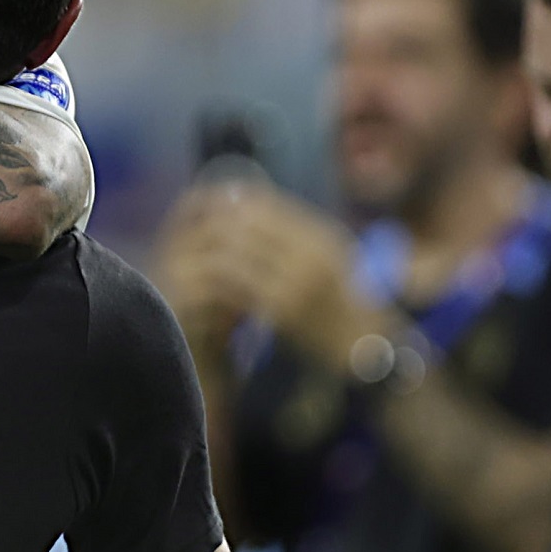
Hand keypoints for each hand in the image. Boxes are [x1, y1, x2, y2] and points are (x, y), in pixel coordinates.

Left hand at [152, 179, 376, 376]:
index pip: (268, 206)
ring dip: (209, 254)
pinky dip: (216, 284)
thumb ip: (295, 234)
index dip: (233, 205)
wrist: (362, 346)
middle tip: (189, 233)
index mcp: (320, 236)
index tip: (209, 209)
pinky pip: (238, 288)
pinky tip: (202, 287)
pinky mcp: (281, 309)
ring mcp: (296, 281)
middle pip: (248, 225)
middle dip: (214, 227)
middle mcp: (310, 253)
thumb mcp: (328, 256)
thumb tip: (251, 208)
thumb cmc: (340, 301)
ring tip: (190, 259)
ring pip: (237, 253)